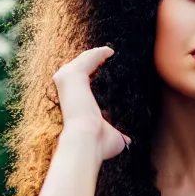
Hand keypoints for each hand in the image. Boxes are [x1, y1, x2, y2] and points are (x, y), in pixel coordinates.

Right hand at [52, 46, 130, 161]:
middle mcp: (68, 93)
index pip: (82, 87)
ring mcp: (67, 83)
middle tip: (107, 56)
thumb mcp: (111, 138)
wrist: (87, 140)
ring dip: (95, 55)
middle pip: (79, 70)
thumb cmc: (98, 144)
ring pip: (82, 62)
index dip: (92, 77)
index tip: (104, 72)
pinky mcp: (71, 76)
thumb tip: (128, 141)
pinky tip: (110, 51)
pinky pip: (87, 59)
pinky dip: (98, 54)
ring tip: (110, 51)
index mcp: (75, 106)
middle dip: (92, 61)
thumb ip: (118, 135)